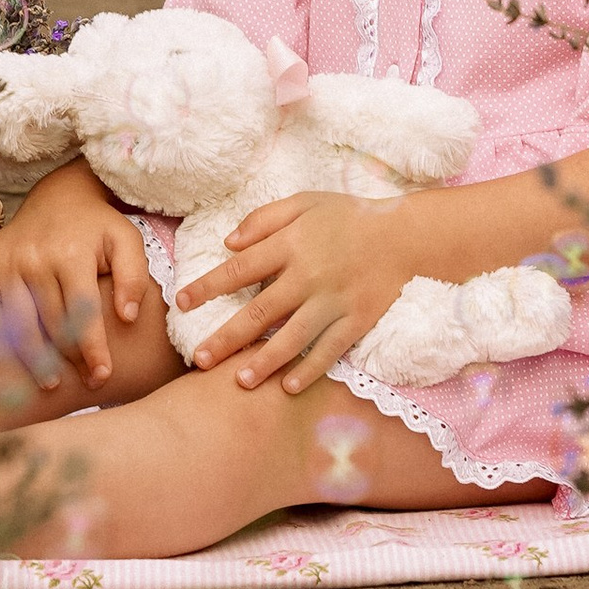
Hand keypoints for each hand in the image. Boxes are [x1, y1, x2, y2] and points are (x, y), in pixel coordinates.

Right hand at [0, 160, 149, 387]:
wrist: (60, 195)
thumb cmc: (98, 226)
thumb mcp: (127, 241)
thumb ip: (133, 277)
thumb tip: (127, 316)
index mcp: (71, 255)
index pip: (83, 313)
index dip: (93, 349)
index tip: (102, 376)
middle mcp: (35, 259)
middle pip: (51, 323)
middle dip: (68, 359)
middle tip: (84, 384)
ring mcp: (7, 262)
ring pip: (17, 321)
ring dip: (31, 357)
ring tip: (48, 382)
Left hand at [180, 191, 425, 393]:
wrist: (407, 234)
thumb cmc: (350, 216)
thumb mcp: (305, 202)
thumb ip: (265, 219)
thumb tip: (228, 243)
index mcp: (292, 243)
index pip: (240, 269)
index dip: (207, 287)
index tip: (181, 303)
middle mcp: (309, 275)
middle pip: (259, 312)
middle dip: (226, 337)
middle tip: (199, 359)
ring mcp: (334, 301)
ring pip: (292, 338)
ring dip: (263, 362)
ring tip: (238, 381)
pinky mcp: (357, 320)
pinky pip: (330, 351)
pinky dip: (311, 370)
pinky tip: (290, 387)